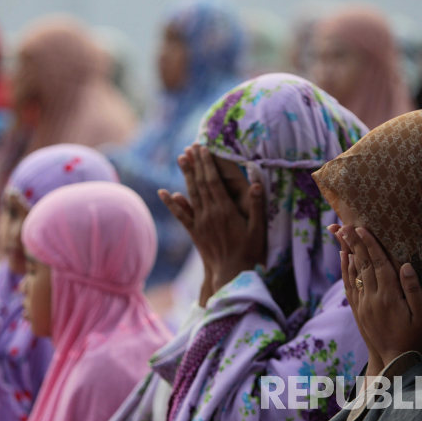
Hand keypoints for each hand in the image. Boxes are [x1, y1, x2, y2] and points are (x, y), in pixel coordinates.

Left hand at [159, 143, 265, 298]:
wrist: (232, 275)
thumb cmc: (249, 252)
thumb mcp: (258, 230)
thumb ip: (257, 206)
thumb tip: (256, 184)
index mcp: (225, 210)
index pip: (213, 181)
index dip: (207, 163)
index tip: (204, 148)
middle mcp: (209, 214)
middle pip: (200, 183)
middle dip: (197, 163)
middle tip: (192, 146)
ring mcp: (200, 223)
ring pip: (190, 194)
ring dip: (186, 175)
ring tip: (181, 158)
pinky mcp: (195, 233)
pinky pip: (180, 215)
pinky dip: (171, 203)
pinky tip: (163, 192)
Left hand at [339, 225, 421, 364]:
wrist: (398, 364)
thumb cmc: (419, 340)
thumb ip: (414, 290)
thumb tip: (405, 265)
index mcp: (389, 297)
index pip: (378, 264)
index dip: (370, 245)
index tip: (362, 228)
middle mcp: (372, 299)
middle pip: (362, 265)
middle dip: (354, 243)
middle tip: (343, 225)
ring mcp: (363, 306)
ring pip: (353, 274)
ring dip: (347, 253)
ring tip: (340, 236)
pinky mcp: (359, 313)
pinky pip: (349, 287)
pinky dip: (345, 271)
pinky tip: (344, 260)